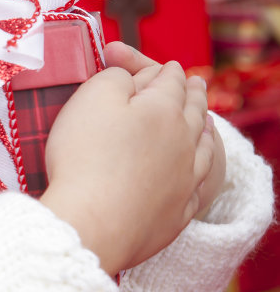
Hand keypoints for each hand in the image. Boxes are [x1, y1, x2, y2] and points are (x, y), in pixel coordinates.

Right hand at [105, 42, 225, 216]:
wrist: (93, 225)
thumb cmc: (85, 157)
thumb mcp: (91, 98)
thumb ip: (115, 76)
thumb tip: (132, 76)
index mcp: (162, 109)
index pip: (170, 81)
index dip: (167, 70)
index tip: (169, 66)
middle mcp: (183, 140)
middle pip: (193, 110)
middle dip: (194, 93)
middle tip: (197, 83)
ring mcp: (186, 178)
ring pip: (202, 146)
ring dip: (204, 129)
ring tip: (206, 120)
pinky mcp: (179, 212)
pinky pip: (197, 184)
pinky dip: (201, 169)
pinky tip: (197, 169)